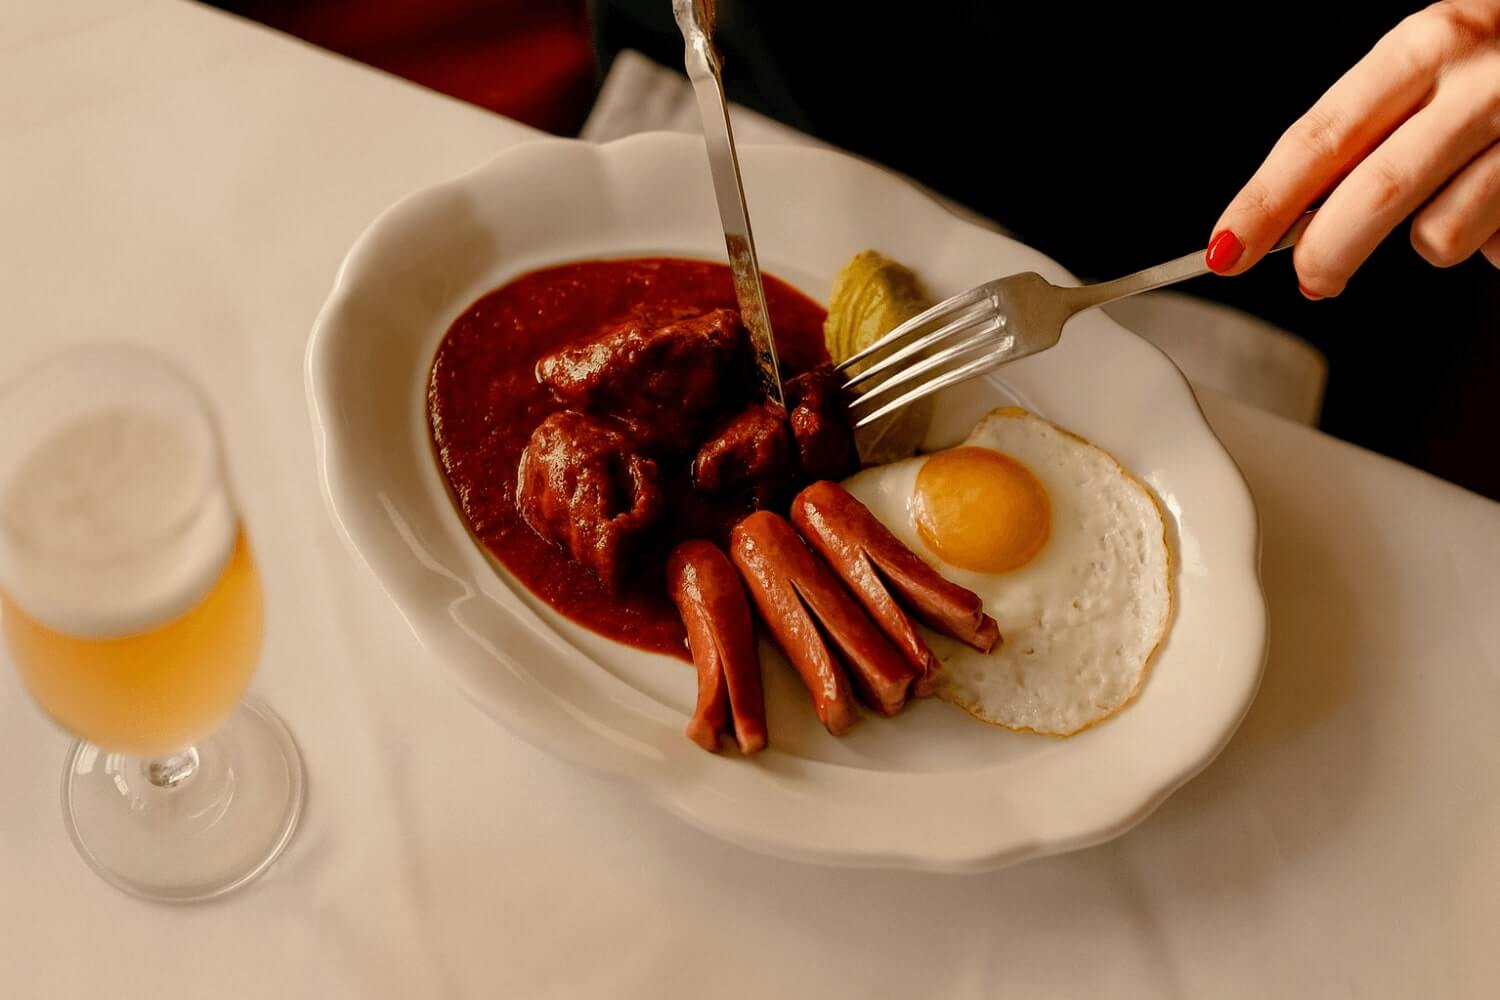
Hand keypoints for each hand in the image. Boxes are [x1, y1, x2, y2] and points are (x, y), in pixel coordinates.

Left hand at [1207, 0, 1499, 297]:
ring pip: (1440, 234)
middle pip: (1373, 192)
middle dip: (1326, 253)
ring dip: (1432, 242)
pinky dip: (1493, 240)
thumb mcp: (1433, 77)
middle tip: (1314, 279)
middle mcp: (1484, 73)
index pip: (1320, 136)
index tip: (1225, 248)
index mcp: (1427, 42)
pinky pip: (1497, 245)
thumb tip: (1280, 221)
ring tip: (1453, 208)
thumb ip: (1363, 141)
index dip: (1264, 202)